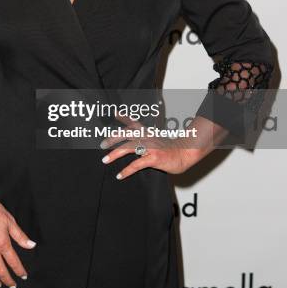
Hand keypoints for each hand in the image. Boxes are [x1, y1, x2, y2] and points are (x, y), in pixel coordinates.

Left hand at [99, 111, 215, 178]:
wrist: (185, 155)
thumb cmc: (170, 149)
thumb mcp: (157, 139)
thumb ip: (146, 138)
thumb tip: (135, 141)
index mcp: (148, 132)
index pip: (134, 122)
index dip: (124, 117)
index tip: (114, 112)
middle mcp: (148, 136)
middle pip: (127, 134)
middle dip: (113, 138)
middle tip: (102, 144)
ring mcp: (151, 146)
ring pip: (128, 148)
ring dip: (115, 154)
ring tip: (105, 160)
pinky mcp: (153, 158)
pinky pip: (136, 164)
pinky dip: (126, 170)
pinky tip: (119, 175)